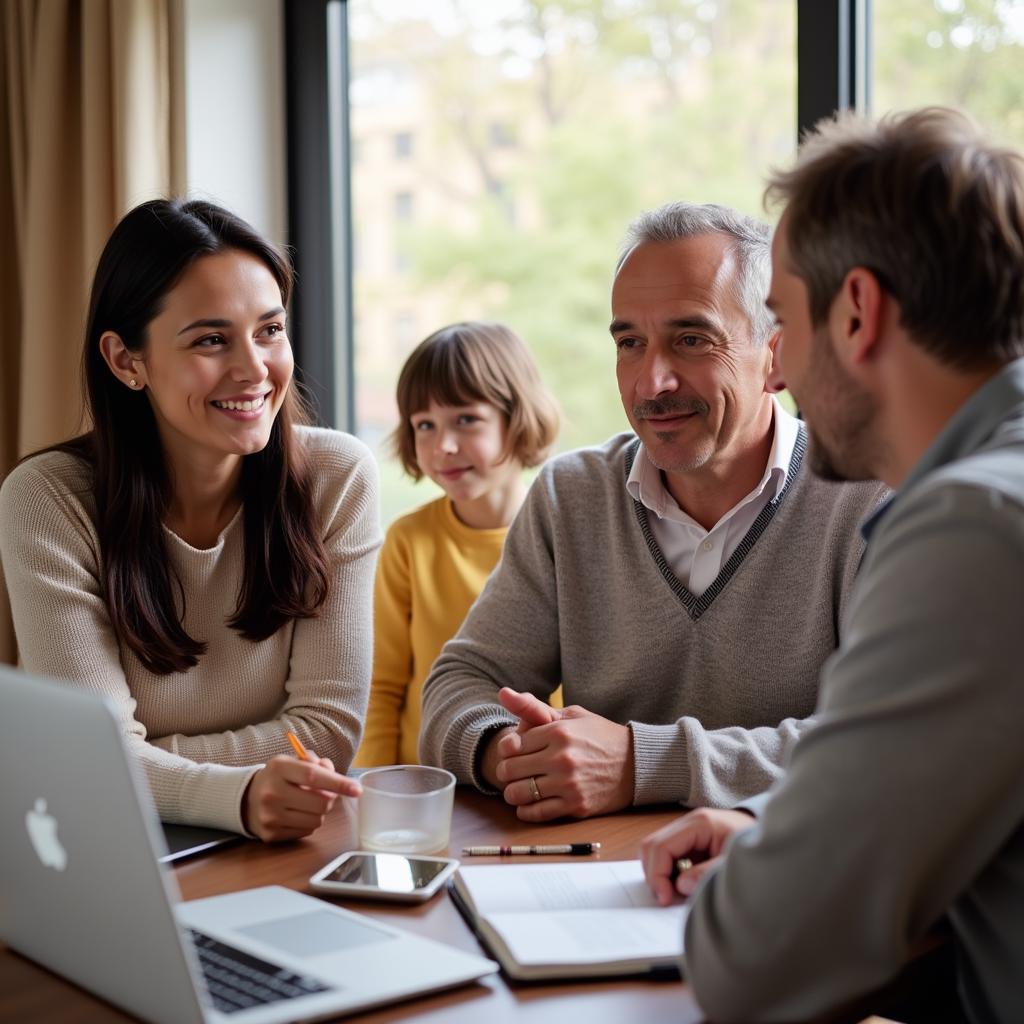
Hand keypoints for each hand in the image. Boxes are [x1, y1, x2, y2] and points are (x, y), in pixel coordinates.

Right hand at [242, 754, 361, 842]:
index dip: (338, 783)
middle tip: (324, 793)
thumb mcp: (293, 761)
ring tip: (308, 803)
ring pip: (317, 820)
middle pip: (320, 802)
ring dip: (320, 812)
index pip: (313, 776)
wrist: (247, 799)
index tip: (357, 789)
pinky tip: (297, 814)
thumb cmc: (279, 777)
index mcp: (279, 768)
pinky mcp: (271, 834)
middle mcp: (272, 792)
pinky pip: (306, 831)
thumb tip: (334, 774)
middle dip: (330, 798)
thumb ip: (316, 763)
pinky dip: (308, 823)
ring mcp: (270, 816)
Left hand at [493, 688, 633, 820]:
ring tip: (518, 788)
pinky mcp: (576, 805)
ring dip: (513, 792)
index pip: (511, 744)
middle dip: (505, 771)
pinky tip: (528, 804)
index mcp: (558, 732)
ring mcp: (568, 784)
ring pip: (519, 793)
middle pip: (510, 769)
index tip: (511, 752)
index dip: (507, 749)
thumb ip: (535, 707)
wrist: (636, 763)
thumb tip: (503, 693)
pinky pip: (537, 813)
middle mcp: (561, 758)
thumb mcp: (572, 715)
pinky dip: (526, 811)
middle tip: (511, 771)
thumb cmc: (601, 736)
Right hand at [641, 807, 753, 904]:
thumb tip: (680, 886)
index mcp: (699, 824)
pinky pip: (666, 854)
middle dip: (654, 875)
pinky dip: (667, 872)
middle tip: (666, 899)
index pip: (661, 846)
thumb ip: (707, 873)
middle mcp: (688, 823)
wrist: (769, 837)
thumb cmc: (754, 847)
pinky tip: (682, 884)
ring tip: (675, 892)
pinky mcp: (688, 840)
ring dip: (659, 874)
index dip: (657, 875)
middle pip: (651, 846)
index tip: (664, 899)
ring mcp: (686, 830)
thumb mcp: (732, 863)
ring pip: (654, 850)